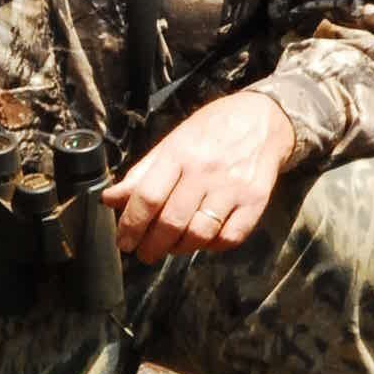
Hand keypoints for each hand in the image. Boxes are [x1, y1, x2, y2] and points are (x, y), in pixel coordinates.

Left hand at [101, 92, 294, 264]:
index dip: (131, 225)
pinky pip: (230, 238)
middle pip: (172, 221)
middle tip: (144, 254)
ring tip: (171, 247)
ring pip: (200, 234)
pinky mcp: (256, 201)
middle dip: (151, 246)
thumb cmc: (211, 131)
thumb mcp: (172, 142)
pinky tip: (204, 240)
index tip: (124, 241)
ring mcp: (232, 188)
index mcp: (179, 154)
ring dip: (180, 249)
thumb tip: (109, 200)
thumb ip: (141, 174)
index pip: (148, 197)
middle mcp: (205, 172)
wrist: (264, 119)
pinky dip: (213, 246)